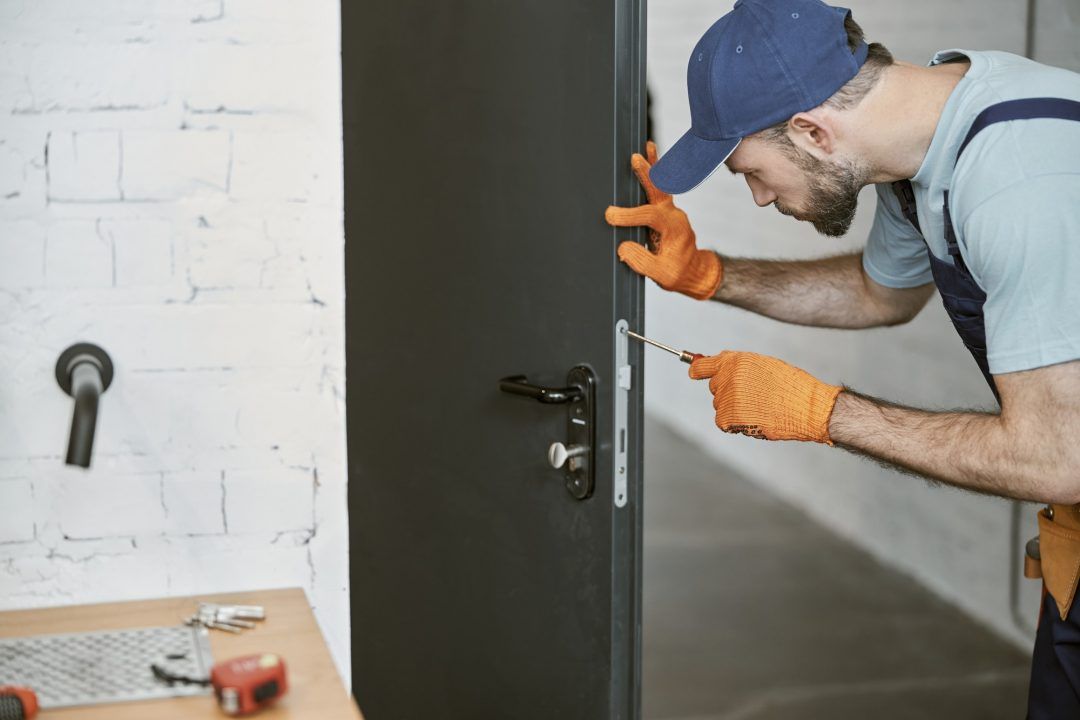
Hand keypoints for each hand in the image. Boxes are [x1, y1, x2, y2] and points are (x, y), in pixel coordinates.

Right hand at [604, 141, 722, 299]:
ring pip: (661, 185)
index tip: (610, 216)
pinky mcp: (665, 211)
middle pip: (659, 191)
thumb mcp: (661, 275)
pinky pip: (660, 188)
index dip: (629, 215)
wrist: (694, 272)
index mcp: (674, 230)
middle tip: (635, 159)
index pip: (649, 217)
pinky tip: (649, 157)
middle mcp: (674, 216)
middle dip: (647, 175)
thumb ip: (642, 262)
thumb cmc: (678, 274)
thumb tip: (623, 247)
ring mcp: (671, 212)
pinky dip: (655, 171)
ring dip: (652, 166)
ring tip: (645, 148)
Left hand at [688, 351, 841, 443]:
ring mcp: (726, 397)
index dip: (697, 369)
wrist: (806, 408)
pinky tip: (755, 419)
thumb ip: (739, 366)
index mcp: (736, 360)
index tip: (693, 373)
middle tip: (754, 397)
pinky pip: (723, 422)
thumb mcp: (765, 365)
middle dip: (728, 392)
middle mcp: (727, 376)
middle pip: (715, 387)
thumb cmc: (792, 386)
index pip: (703, 364)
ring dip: (734, 409)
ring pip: (720, 405)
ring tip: (761, 407)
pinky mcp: (727, 417)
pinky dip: (735, 424)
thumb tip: (719, 370)